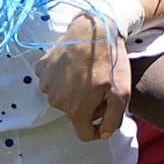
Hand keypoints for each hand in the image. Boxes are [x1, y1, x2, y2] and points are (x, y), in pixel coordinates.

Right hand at [36, 11, 131, 141]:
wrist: (94, 29)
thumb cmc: (110, 62)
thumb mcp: (121, 94)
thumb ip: (113, 120)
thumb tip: (103, 135)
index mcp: (76, 110)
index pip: (84, 134)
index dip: (98, 129)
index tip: (105, 117)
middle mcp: (56, 101)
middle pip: (74, 114)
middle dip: (87, 107)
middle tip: (100, 88)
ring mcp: (46, 84)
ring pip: (62, 98)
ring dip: (74, 91)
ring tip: (87, 74)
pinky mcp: (42, 69)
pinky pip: (52, 81)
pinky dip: (62, 77)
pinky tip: (74, 65)